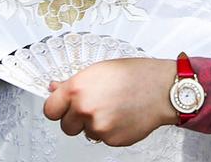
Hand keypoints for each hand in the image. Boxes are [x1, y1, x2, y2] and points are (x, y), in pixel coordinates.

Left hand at [43, 58, 176, 145]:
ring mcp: (98, 127)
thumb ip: (74, 83)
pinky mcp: (112, 140)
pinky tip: (120, 116)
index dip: (57, 108)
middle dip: (75, 119)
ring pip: (85, 132)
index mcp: (77, 89)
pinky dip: (109, 130)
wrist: (161, 89)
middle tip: (92, 106)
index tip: (61, 107)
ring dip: (94, 124)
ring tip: (112, 108)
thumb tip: (55, 88)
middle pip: (65, 126)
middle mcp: (85, 109)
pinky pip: (103, 138)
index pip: (50, 109)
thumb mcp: (98, 70)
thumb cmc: (134, 75)